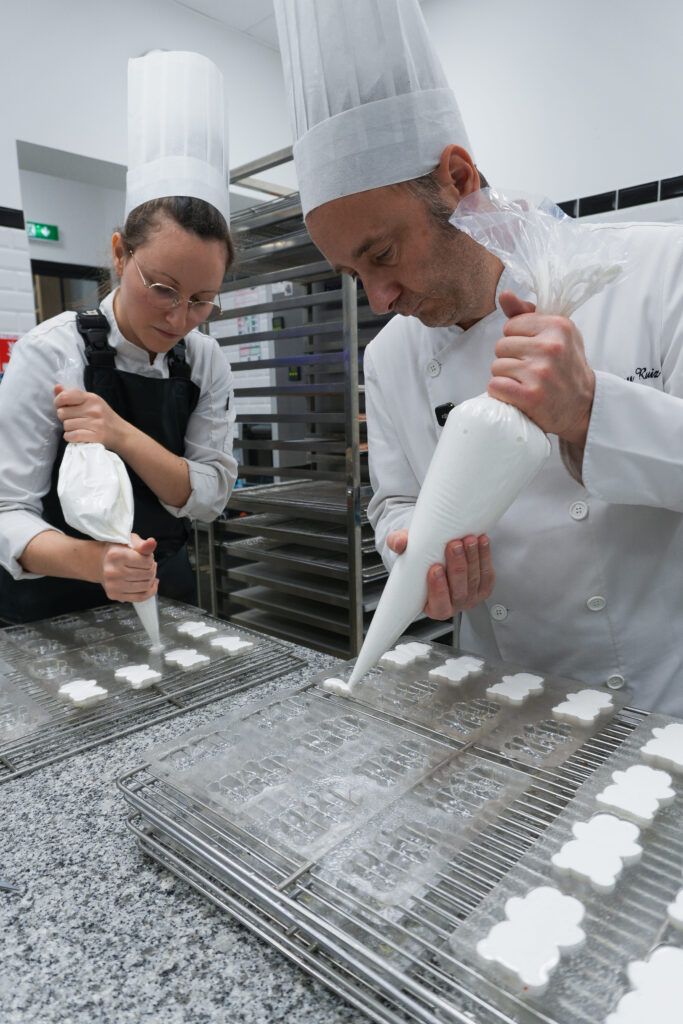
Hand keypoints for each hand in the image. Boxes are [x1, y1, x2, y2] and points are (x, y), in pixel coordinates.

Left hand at [54, 384, 127, 450]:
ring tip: (78, 428)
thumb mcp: (90, 402)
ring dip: (69, 429)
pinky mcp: (97, 436)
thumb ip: (72, 396)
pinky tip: (75, 436)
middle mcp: (94, 409)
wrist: (121, 433)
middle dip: (64, 418)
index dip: (57, 402)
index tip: (61, 407)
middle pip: (62, 413)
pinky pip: (73, 436)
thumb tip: (57, 387)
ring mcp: (96, 423)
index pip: (65, 396)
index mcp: (91, 398)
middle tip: (74, 420)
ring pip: (66, 426)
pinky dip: (70, 437)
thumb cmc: (103, 417)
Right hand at [99, 533, 157, 602]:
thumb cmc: (118, 550)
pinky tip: (151, 584)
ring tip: (148, 572)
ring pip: (145, 586)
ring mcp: (112, 585)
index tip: (146, 556)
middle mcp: (112, 571)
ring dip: (151, 579)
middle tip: (148, 565)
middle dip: (152, 569)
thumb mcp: (130, 541)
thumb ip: (143, 544)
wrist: (101, 562)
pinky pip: (140, 597)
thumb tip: (152, 542)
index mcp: (115, 555)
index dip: (151, 558)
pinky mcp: (114, 595)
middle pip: (147, 574)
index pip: (147, 561)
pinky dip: (149, 591)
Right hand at [387, 530, 494, 619]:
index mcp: (433, 607)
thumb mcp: (406, 551)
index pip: (438, 605)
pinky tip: (481, 542)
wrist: (438, 555)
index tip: (435, 568)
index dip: (438, 589)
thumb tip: (398, 543)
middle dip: (458, 566)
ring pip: (474, 580)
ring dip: (473, 558)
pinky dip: (485, 556)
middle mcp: (454, 606)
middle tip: (454, 545)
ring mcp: (471, 598)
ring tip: (468, 539)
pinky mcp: (484, 587)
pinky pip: (487, 574)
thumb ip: (398, 545)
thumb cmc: (421, 560)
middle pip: (459, 590)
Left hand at [489, 290, 594, 445]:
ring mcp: (541, 372)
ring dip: (505, 377)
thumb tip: (504, 294)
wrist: (583, 406)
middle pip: (501, 346)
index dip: (517, 340)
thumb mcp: (556, 334)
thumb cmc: (565, 367)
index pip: (511, 325)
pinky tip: (516, 395)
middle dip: (510, 359)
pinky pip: (496, 386)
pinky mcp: (531, 396)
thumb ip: (527, 314)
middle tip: (529, 370)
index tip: (533, 352)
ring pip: (496, 366)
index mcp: (558, 326)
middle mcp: (551, 347)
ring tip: (525, 383)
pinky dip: (501, 393)